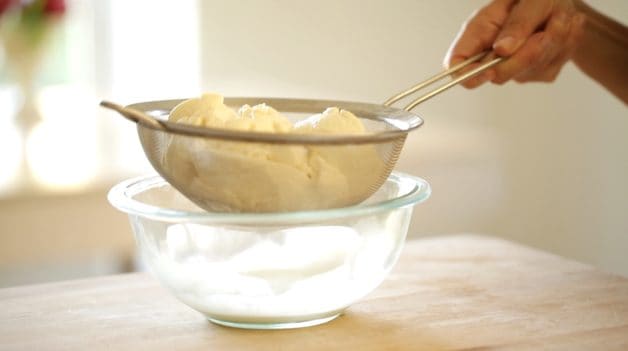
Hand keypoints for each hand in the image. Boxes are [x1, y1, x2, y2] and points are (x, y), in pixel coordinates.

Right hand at [444, 0, 585, 87]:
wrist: (565, 2)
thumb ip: (518, 23)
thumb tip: (502, 50)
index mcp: (478, 31)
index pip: (457, 62)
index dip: (466, 74)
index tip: (489, 72)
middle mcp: (491, 53)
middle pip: (497, 75)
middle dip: (526, 55)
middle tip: (544, 32)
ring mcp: (514, 67)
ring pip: (528, 72)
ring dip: (552, 44)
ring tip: (561, 17)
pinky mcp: (536, 73)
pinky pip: (548, 69)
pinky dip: (563, 47)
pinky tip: (564, 28)